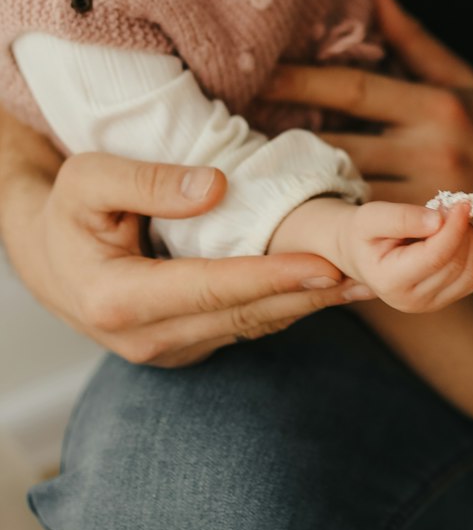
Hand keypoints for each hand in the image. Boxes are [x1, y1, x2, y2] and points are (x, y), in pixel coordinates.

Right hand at [0, 143, 364, 366]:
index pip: (210, 288)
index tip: (326, 262)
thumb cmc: (67, 211)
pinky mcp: (186, 349)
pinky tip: (327, 290)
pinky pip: (244, 328)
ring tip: (364, 283)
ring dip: (307, 307)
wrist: (46, 257)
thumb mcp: (88, 179)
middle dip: (308, 296)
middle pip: (242, 316)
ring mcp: (167, 351)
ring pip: (250, 327)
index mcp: (117, 300)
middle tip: (369, 275)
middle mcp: (145, 339)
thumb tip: (217, 188)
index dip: (272, 276)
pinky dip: (287, 308)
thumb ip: (148, 181)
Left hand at [263, 0, 472, 273]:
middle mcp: (428, 149)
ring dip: (298, 186)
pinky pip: (364, 229)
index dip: (299, 82)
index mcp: (435, 105)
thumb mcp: (468, 84)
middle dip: (284, 140)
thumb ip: (415, 40)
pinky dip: (330, 223)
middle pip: (336, 143)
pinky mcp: (422, 238)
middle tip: (233, 133)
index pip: (353, 88)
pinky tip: (294, 219)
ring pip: (344, 191)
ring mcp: (424, 198)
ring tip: (251, 176)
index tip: (255, 75)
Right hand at [272, 196, 472, 311]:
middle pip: (457, 264)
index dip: (454, 228)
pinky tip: (459, 236)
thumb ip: (401, 217)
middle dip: (462, 230)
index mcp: (389, 282)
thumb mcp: (370, 217)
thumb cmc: (365, 233)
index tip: (461, 203)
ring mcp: (433, 304)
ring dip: (472, 239)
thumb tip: (439, 220)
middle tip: (450, 207)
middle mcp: (412, 302)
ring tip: (450, 221)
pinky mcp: (449, 298)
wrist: (364, 255)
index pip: (435, 257)